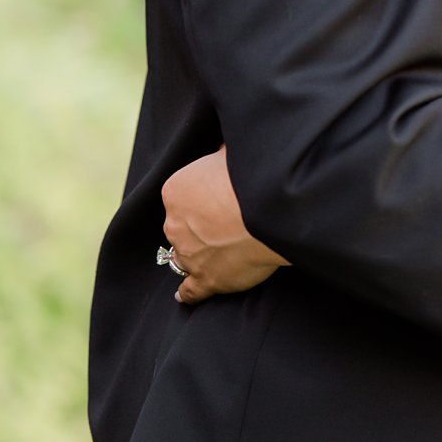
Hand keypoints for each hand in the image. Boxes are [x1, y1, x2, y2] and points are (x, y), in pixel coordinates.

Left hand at [161, 147, 288, 305]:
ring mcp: (189, 255)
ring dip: (197, 255)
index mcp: (175, 191)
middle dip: (199, 225)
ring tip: (216, 254)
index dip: (201, 196)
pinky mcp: (205, 280)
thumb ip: (222, 153)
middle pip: (181, 226)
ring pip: (184, 256)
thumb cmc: (250, 176)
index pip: (180, 195)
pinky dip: (187, 294)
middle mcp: (175, 224)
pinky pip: (190, 290)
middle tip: (226, 222)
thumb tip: (225, 145)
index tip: (219, 196)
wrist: (266, 210)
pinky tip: (185, 295)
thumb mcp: (230, 151)